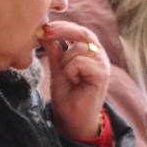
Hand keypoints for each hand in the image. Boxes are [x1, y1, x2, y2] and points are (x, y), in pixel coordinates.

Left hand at [42, 21, 109, 141]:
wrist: (72, 120)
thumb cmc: (67, 95)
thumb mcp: (57, 69)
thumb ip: (55, 51)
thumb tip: (46, 32)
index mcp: (90, 51)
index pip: (78, 30)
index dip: (62, 26)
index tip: (44, 28)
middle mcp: (99, 55)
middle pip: (83, 33)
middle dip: (62, 31)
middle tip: (46, 33)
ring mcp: (102, 64)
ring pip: (78, 49)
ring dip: (65, 62)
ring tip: (68, 77)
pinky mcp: (102, 75)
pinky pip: (80, 62)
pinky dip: (70, 71)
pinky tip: (74, 81)